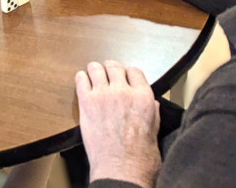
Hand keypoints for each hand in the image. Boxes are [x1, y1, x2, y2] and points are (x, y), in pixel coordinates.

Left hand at [76, 60, 160, 186]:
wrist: (121, 169)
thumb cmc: (140, 157)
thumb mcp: (155, 130)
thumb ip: (151, 111)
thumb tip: (150, 101)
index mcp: (144, 98)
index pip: (134, 71)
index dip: (128, 74)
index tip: (124, 78)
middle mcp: (123, 91)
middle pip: (113, 66)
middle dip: (110, 70)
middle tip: (107, 77)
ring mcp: (103, 95)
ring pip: (95, 68)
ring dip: (95, 72)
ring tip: (94, 79)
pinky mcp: (86, 102)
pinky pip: (80, 79)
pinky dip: (81, 79)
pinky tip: (84, 85)